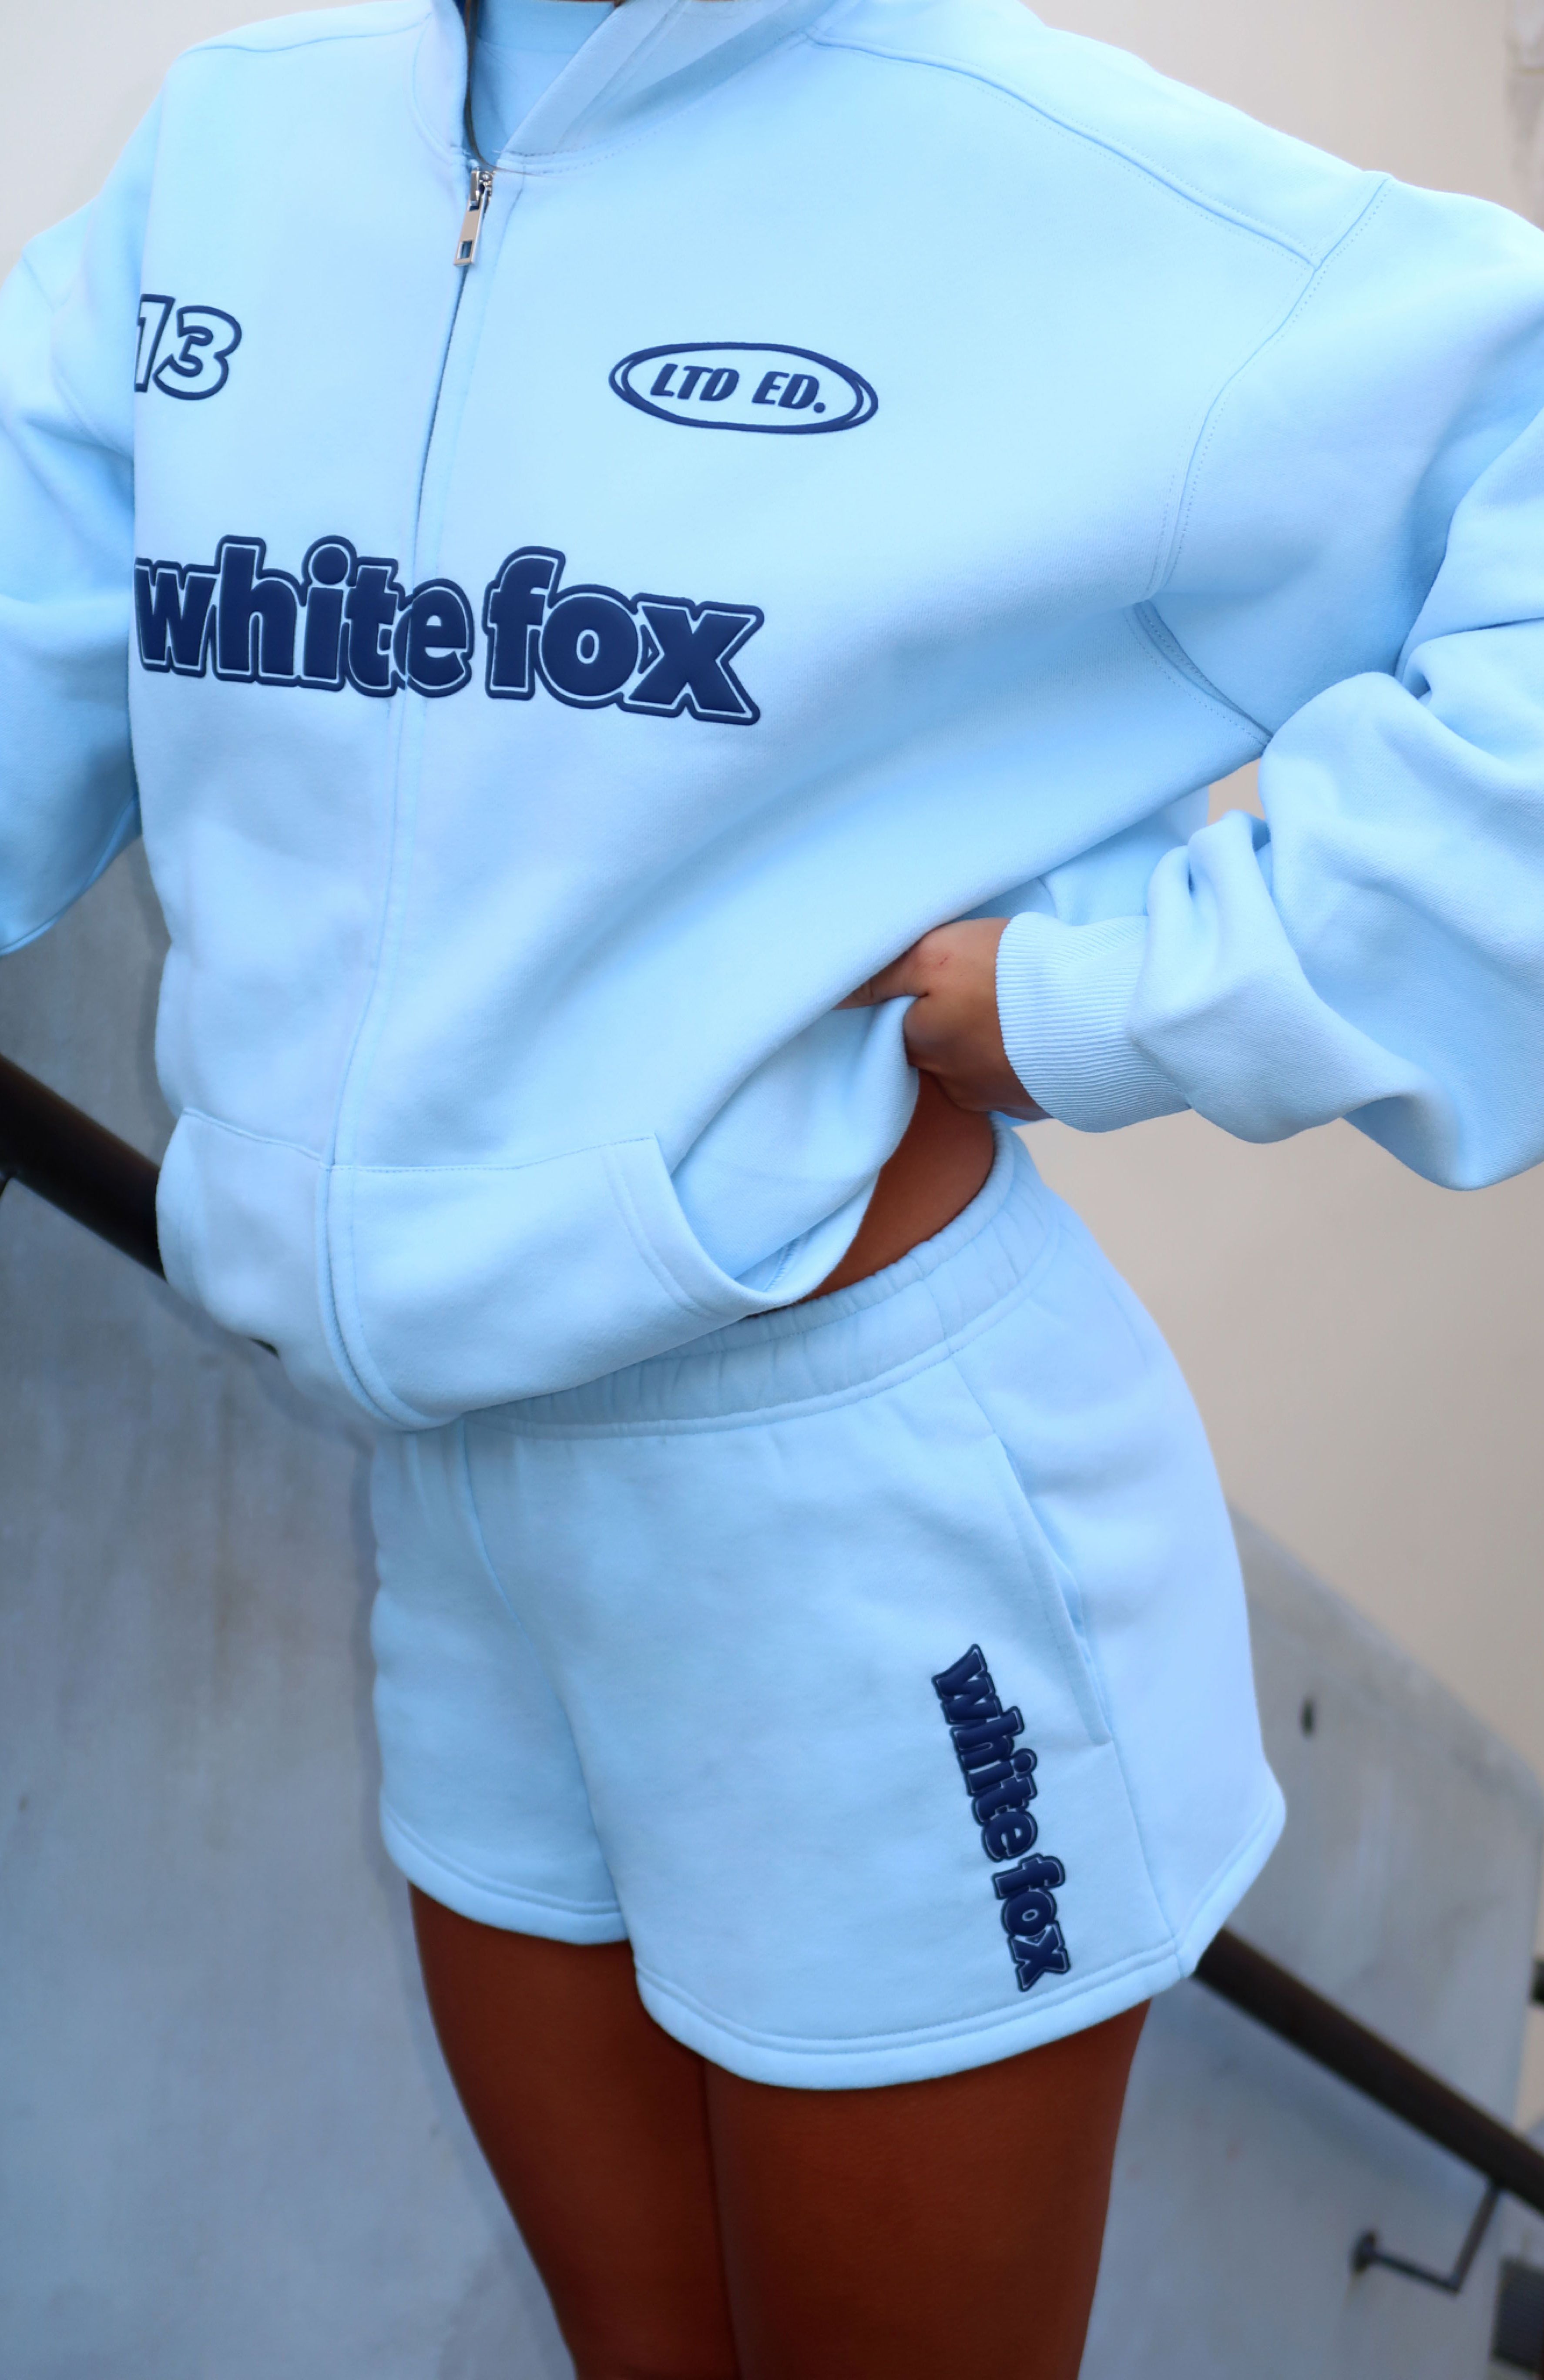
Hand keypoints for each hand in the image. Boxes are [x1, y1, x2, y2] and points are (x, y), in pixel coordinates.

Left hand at [841, 919, 1045, 1119]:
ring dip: (981, 1049)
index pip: (895, 1031)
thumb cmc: (1007, 975)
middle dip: (942, 1030)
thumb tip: (830, 997)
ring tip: (1002, 1017)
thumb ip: (880, 975)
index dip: (906, 1006)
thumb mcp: (933, 955)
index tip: (926, 984)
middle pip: (932, 1054)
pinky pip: (1012, 1084)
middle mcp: (948, 1083)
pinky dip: (1015, 1065)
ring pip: (972, 1072)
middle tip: (968, 996)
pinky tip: (1029, 1043)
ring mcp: (993, 1099)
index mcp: (919, 1045)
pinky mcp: (1034, 1104)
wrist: (1095, 1016)